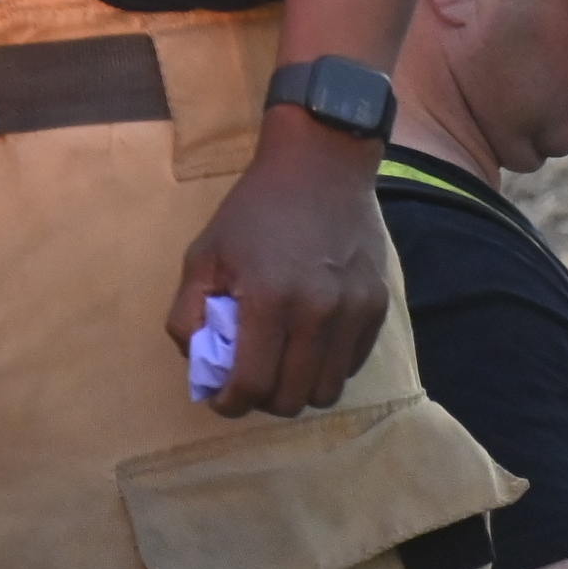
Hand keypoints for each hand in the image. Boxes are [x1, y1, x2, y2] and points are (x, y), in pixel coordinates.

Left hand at [166, 112, 389, 416]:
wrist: (320, 165)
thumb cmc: (255, 209)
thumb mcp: (205, 251)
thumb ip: (190, 311)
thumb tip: (197, 363)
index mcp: (267, 298)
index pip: (252, 384)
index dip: (231, 403)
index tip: (222, 400)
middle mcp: (316, 312)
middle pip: (292, 399)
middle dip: (263, 400)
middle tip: (250, 381)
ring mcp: (352, 313)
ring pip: (326, 391)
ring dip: (298, 389)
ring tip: (281, 365)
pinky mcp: (377, 308)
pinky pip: (351, 366)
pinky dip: (326, 367)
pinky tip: (308, 342)